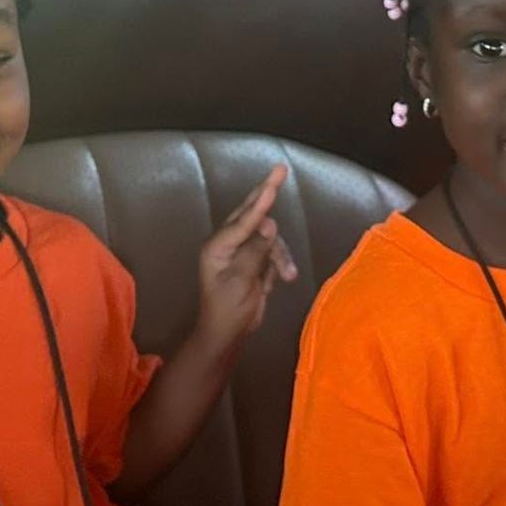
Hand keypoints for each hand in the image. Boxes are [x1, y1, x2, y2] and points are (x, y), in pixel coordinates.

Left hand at [193, 166, 297, 355]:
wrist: (227, 335)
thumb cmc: (227, 310)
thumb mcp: (241, 282)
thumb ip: (255, 251)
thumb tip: (269, 225)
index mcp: (218, 246)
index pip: (243, 220)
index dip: (260, 201)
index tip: (273, 183)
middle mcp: (228, 244)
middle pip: (251, 214)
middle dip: (267, 195)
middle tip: (280, 170)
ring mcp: (241, 252)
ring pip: (269, 240)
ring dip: (280, 257)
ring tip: (287, 277)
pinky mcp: (253, 263)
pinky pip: (272, 254)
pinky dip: (279, 265)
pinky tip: (278, 281)